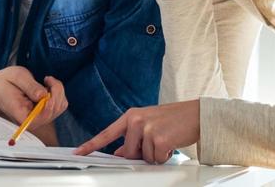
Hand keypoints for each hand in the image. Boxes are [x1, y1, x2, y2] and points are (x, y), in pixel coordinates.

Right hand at [0, 66, 67, 125]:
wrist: (1, 87)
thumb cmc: (6, 82)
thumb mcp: (15, 77)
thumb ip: (29, 86)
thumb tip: (43, 95)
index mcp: (21, 115)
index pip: (40, 118)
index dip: (49, 105)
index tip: (47, 89)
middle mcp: (32, 120)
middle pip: (54, 110)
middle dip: (56, 91)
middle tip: (46, 78)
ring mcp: (40, 117)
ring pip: (60, 106)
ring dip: (58, 90)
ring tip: (46, 81)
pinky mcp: (46, 112)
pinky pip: (60, 104)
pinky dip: (58, 92)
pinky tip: (48, 86)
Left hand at [73, 100, 199, 163]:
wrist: (196, 114)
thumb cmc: (174, 119)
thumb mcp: (149, 125)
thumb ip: (132, 138)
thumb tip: (120, 153)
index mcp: (131, 116)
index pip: (107, 133)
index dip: (91, 144)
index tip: (78, 152)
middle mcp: (136, 120)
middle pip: (128, 153)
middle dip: (142, 154)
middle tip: (156, 142)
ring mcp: (147, 129)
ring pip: (143, 158)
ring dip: (155, 155)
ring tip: (166, 140)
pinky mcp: (159, 139)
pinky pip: (156, 159)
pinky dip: (165, 156)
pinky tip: (171, 143)